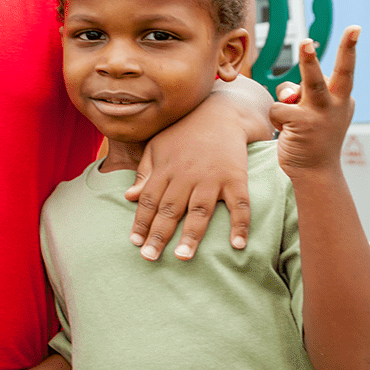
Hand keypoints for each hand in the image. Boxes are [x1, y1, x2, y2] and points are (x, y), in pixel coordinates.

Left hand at [127, 83, 260, 259]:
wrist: (220, 112)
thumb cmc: (184, 132)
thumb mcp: (158, 146)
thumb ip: (145, 172)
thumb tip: (130, 197)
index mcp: (166, 169)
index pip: (149, 199)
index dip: (141, 221)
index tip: (135, 242)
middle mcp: (186, 175)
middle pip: (169, 209)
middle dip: (158, 234)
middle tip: (150, 257)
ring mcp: (212, 177)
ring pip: (199, 210)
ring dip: (191, 234)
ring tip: (182, 257)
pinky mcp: (236, 177)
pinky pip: (239, 205)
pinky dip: (239, 225)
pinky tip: (237, 245)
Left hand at [271, 27, 357, 178]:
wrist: (316, 171)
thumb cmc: (313, 134)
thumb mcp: (313, 110)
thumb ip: (300, 94)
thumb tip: (289, 91)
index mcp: (343, 97)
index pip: (345, 68)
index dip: (349, 46)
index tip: (355, 28)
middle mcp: (337, 103)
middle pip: (333, 71)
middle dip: (322, 54)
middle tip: (310, 39)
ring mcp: (321, 114)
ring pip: (307, 83)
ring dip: (306, 65)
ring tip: (307, 44)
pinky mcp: (302, 124)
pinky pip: (279, 107)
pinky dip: (277, 116)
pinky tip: (286, 130)